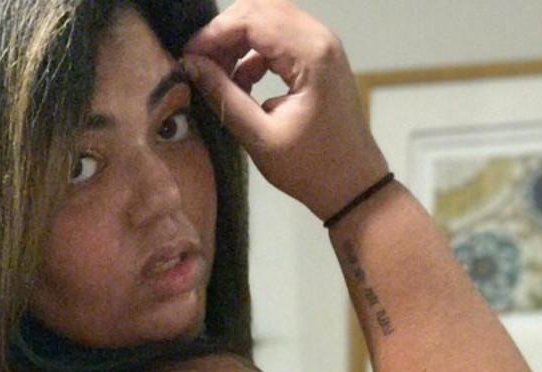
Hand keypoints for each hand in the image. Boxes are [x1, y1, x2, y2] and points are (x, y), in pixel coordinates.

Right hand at [183, 0, 387, 219]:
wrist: (353, 184)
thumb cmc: (310, 169)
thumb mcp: (260, 137)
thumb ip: (224, 97)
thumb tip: (191, 66)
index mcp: (310, 54)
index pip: (253, 19)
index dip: (215, 34)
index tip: (188, 58)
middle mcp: (320, 37)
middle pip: (262, 8)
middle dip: (225, 32)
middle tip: (199, 63)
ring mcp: (323, 44)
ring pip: (270, 19)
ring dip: (239, 41)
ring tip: (218, 75)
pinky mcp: (321, 56)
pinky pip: (281, 37)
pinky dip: (256, 52)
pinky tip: (243, 82)